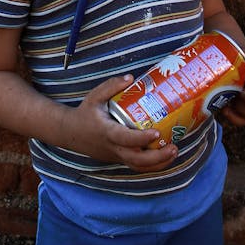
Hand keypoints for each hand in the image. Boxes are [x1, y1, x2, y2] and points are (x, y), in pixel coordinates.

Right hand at [59, 74, 179, 171]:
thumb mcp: (94, 97)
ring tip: (174, 152)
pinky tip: (165, 156)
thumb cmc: (84, 113)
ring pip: (138, 167)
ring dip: (158, 164)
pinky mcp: (118, 159)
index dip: (142, 138)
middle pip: (136, 160)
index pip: (125, 139)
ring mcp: (116, 156)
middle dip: (157, 157)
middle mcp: (113, 148)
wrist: (70, 133)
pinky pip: (136, 166)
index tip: (157, 133)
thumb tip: (131, 78)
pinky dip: (152, 165)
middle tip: (174, 147)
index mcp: (107, 132)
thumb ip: (111, 86)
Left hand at [222, 50, 244, 126]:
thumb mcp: (244, 55)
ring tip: (232, 97)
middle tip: (241, 92)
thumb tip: (234, 64)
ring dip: (243, 108)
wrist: (228, 63)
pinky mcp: (242, 112)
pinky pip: (242, 121)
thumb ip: (244, 59)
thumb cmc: (237, 58)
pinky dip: (233, 117)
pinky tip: (225, 107)